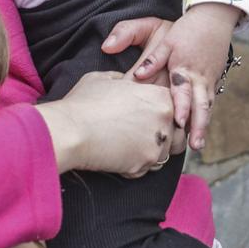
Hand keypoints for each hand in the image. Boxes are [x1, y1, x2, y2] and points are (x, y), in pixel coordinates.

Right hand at [38, 71, 183, 176]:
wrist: (70, 130)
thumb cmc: (84, 102)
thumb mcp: (103, 79)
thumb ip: (123, 79)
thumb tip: (125, 80)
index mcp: (160, 96)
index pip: (175, 107)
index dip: (162, 114)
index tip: (148, 118)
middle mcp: (165, 119)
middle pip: (178, 133)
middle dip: (164, 136)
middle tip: (142, 137)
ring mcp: (157, 143)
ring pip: (166, 153)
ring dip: (151, 152)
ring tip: (129, 148)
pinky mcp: (145, 163)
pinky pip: (147, 168)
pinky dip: (135, 166)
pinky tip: (118, 157)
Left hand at [116, 4, 240, 150]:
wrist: (214, 19)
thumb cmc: (186, 29)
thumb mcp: (164, 36)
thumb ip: (149, 54)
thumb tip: (132, 70)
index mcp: (184, 66)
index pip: (183, 90)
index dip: (181, 106)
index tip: (178, 122)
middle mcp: (198, 76)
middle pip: (200, 104)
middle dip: (198, 125)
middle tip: (194, 145)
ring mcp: (208, 80)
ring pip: (207, 106)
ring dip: (203, 126)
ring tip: (198, 145)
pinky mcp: (213, 81)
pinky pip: (209, 102)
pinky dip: (205, 116)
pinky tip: (200, 132)